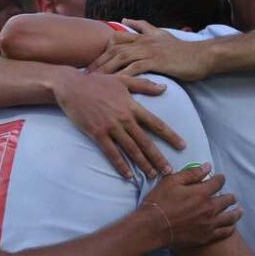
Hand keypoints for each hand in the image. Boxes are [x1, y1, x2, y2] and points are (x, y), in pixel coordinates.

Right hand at [53, 68, 185, 178]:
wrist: (72, 86)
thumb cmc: (97, 82)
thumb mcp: (122, 80)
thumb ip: (144, 85)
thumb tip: (164, 88)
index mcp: (132, 106)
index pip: (156, 123)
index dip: (170, 135)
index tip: (182, 146)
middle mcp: (124, 118)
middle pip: (145, 141)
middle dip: (159, 157)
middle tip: (170, 171)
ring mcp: (110, 127)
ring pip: (131, 149)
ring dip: (143, 164)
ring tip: (153, 175)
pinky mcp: (97, 133)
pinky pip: (111, 153)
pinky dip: (120, 165)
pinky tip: (128, 175)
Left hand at [90, 20, 213, 80]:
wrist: (203, 56)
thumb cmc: (182, 50)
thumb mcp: (161, 34)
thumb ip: (142, 26)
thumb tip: (125, 18)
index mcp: (142, 36)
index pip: (115, 41)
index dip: (101, 52)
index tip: (89, 63)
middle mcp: (143, 41)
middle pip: (113, 50)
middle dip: (98, 62)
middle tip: (84, 75)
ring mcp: (150, 50)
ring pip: (121, 58)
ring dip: (106, 70)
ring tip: (93, 81)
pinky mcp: (157, 61)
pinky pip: (135, 68)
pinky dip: (123, 75)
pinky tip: (114, 84)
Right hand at [142, 163, 240, 249]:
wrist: (152, 228)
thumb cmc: (159, 202)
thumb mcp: (172, 181)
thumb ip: (191, 173)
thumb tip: (207, 167)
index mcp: (202, 193)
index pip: (219, 182)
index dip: (220, 178)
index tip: (220, 178)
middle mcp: (210, 208)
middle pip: (228, 200)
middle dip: (230, 196)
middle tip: (231, 197)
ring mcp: (209, 224)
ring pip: (230, 217)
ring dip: (236, 212)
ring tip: (239, 211)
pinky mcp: (206, 237)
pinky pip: (224, 233)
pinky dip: (230, 228)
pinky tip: (232, 226)